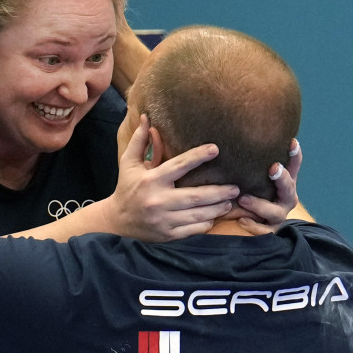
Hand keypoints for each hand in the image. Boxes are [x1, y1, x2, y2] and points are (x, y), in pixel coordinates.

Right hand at [105, 115, 238, 240]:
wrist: (116, 221)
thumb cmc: (126, 187)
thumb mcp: (128, 163)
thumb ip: (139, 141)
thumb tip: (145, 117)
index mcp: (151, 180)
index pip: (179, 166)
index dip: (198, 157)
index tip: (215, 149)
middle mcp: (158, 200)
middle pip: (195, 196)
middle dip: (218, 192)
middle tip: (236, 188)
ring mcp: (164, 220)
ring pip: (197, 214)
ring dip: (217, 208)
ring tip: (230, 202)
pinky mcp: (168, 235)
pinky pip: (192, 229)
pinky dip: (205, 224)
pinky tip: (214, 217)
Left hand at [235, 138, 301, 234]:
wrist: (255, 221)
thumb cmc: (251, 189)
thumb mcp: (253, 176)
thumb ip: (250, 162)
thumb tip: (230, 133)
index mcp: (285, 182)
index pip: (294, 166)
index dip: (295, 155)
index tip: (292, 142)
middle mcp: (286, 198)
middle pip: (288, 188)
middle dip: (282, 178)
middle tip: (273, 168)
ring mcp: (278, 216)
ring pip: (274, 212)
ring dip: (259, 204)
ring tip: (244, 199)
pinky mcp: (269, 231)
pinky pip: (263, 231)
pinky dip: (253, 225)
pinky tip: (241, 220)